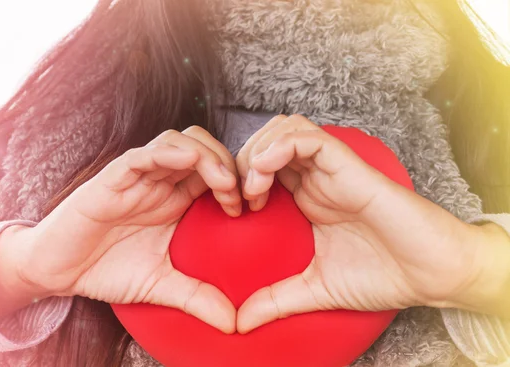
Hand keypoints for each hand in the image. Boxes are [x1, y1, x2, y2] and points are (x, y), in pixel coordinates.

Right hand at [0, 126, 240, 332]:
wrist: (59, 272)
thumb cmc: (106, 270)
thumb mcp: (159, 285)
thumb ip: (196, 298)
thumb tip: (233, 323)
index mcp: (174, 200)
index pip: (214, 172)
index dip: (236, 182)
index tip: (248, 207)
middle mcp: (159, 183)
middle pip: (202, 147)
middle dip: (227, 161)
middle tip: (238, 192)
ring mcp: (136, 177)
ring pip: (176, 142)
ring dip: (204, 155)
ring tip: (221, 181)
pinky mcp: (112, 178)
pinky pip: (142, 155)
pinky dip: (166, 153)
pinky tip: (187, 161)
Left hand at [235, 114, 509, 332]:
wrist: (429, 276)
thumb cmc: (382, 276)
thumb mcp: (315, 289)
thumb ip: (276, 299)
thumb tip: (239, 322)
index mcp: (307, 196)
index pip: (262, 165)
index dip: (238, 177)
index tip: (231, 208)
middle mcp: (317, 177)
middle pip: (268, 138)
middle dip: (242, 157)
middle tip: (235, 193)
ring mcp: (333, 170)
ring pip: (286, 128)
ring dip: (259, 149)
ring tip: (251, 184)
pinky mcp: (350, 166)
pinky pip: (310, 137)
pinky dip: (281, 146)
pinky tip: (265, 171)